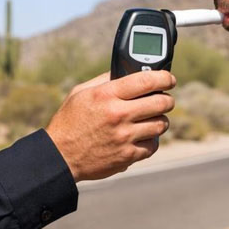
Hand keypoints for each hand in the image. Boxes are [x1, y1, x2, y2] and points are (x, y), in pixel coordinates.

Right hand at [45, 71, 175, 180]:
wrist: (60, 156)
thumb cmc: (69, 122)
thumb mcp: (81, 93)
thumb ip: (105, 80)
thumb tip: (128, 72)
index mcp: (106, 95)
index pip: (147, 80)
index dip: (164, 77)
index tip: (169, 79)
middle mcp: (118, 114)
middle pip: (161, 102)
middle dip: (166, 99)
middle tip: (164, 99)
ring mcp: (124, 137)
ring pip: (161, 124)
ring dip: (160, 120)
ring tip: (152, 119)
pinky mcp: (127, 156)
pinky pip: (153, 145)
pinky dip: (151, 140)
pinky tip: (142, 136)